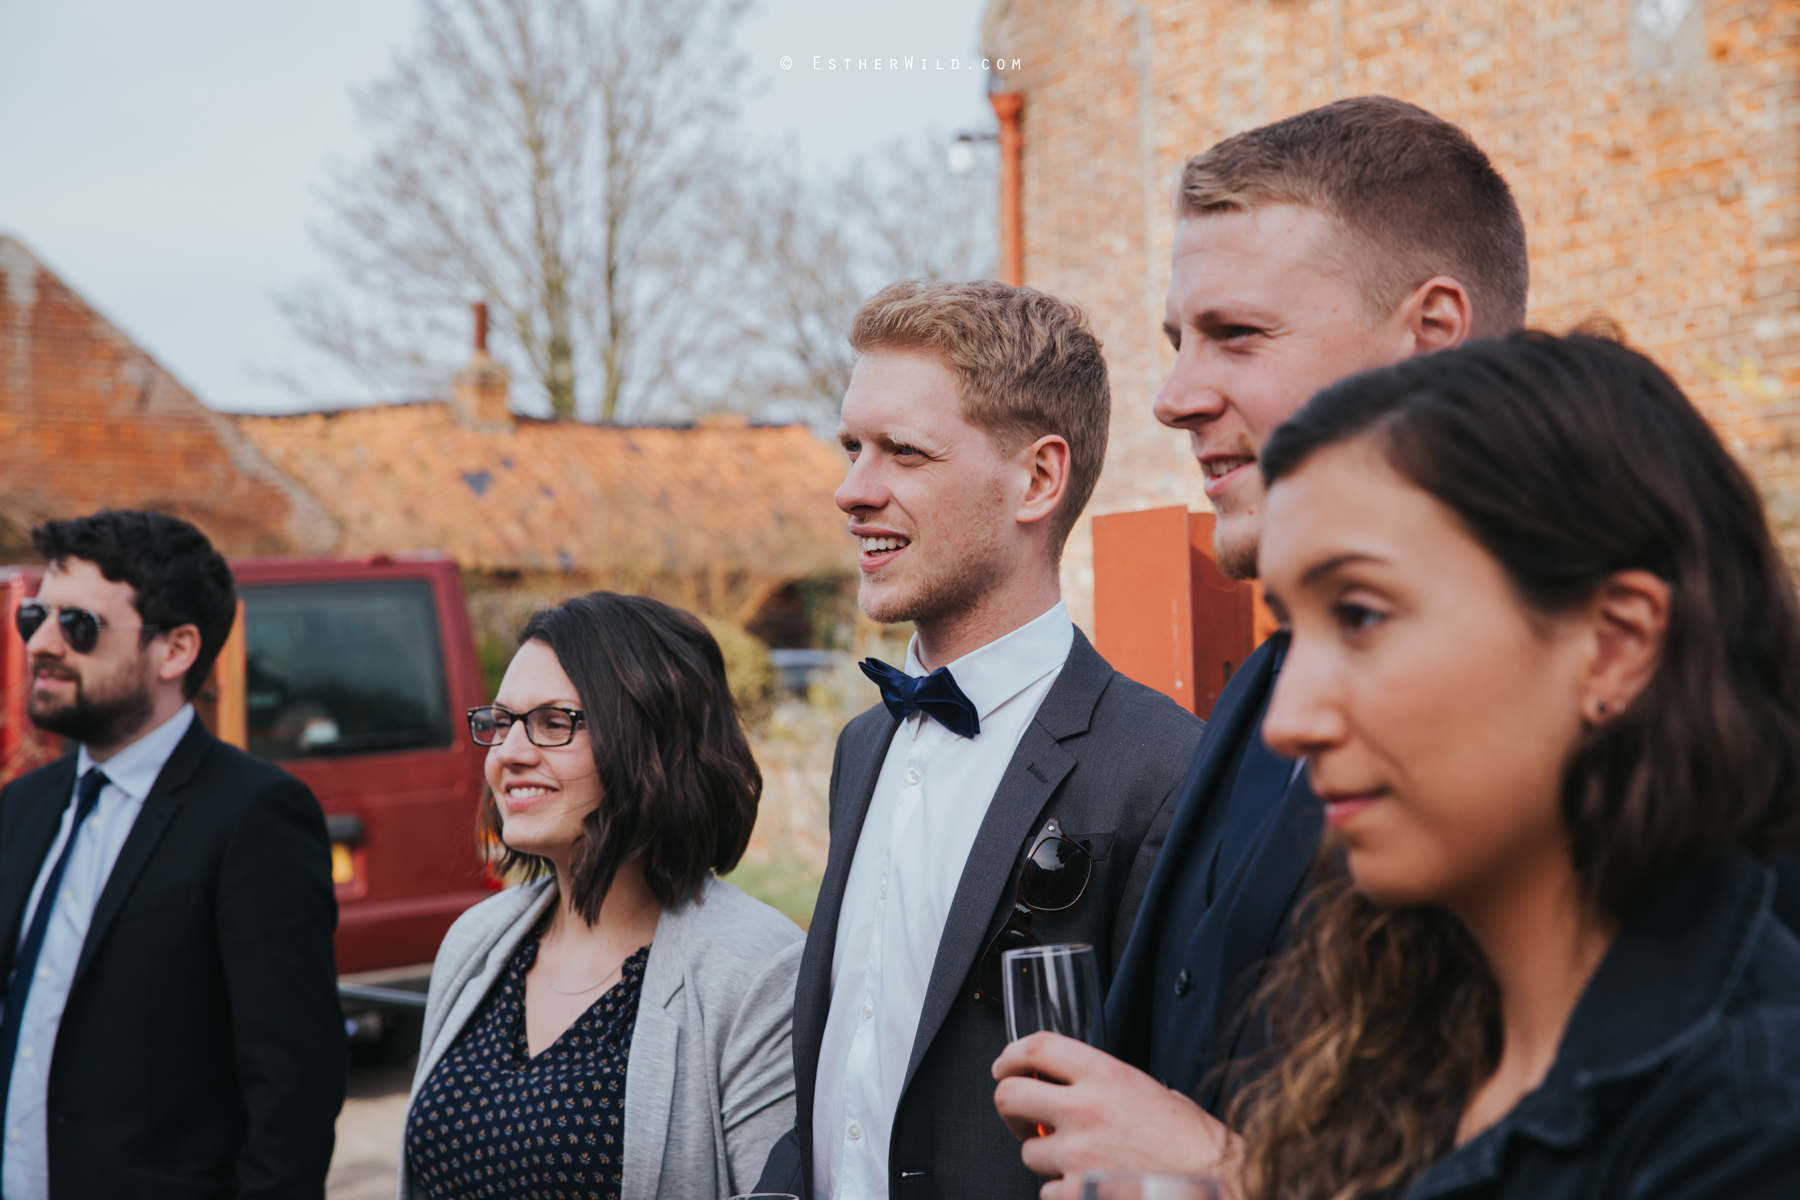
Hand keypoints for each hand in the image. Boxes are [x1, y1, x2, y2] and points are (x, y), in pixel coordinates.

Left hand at [992, 1032, 1242, 1199]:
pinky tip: (1091, 1189)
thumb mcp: (1156, 1094)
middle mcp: (1085, 1110)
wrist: (1222, 1189)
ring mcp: (1078, 1155)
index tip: (1006, 1065)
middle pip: (1009, 1095)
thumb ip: (1112, 1087)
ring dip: (1047, 1160)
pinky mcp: (1077, 1194)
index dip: (1011, 1054)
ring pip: (1028, 1152)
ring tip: (1082, 1164)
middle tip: (1025, 1119)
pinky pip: (1046, 1193)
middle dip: (1010, 1107)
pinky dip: (1063, 1194)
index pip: (1038, 1046)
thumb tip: (1081, 1089)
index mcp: (1107, 1075)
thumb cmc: (1198, 1148)